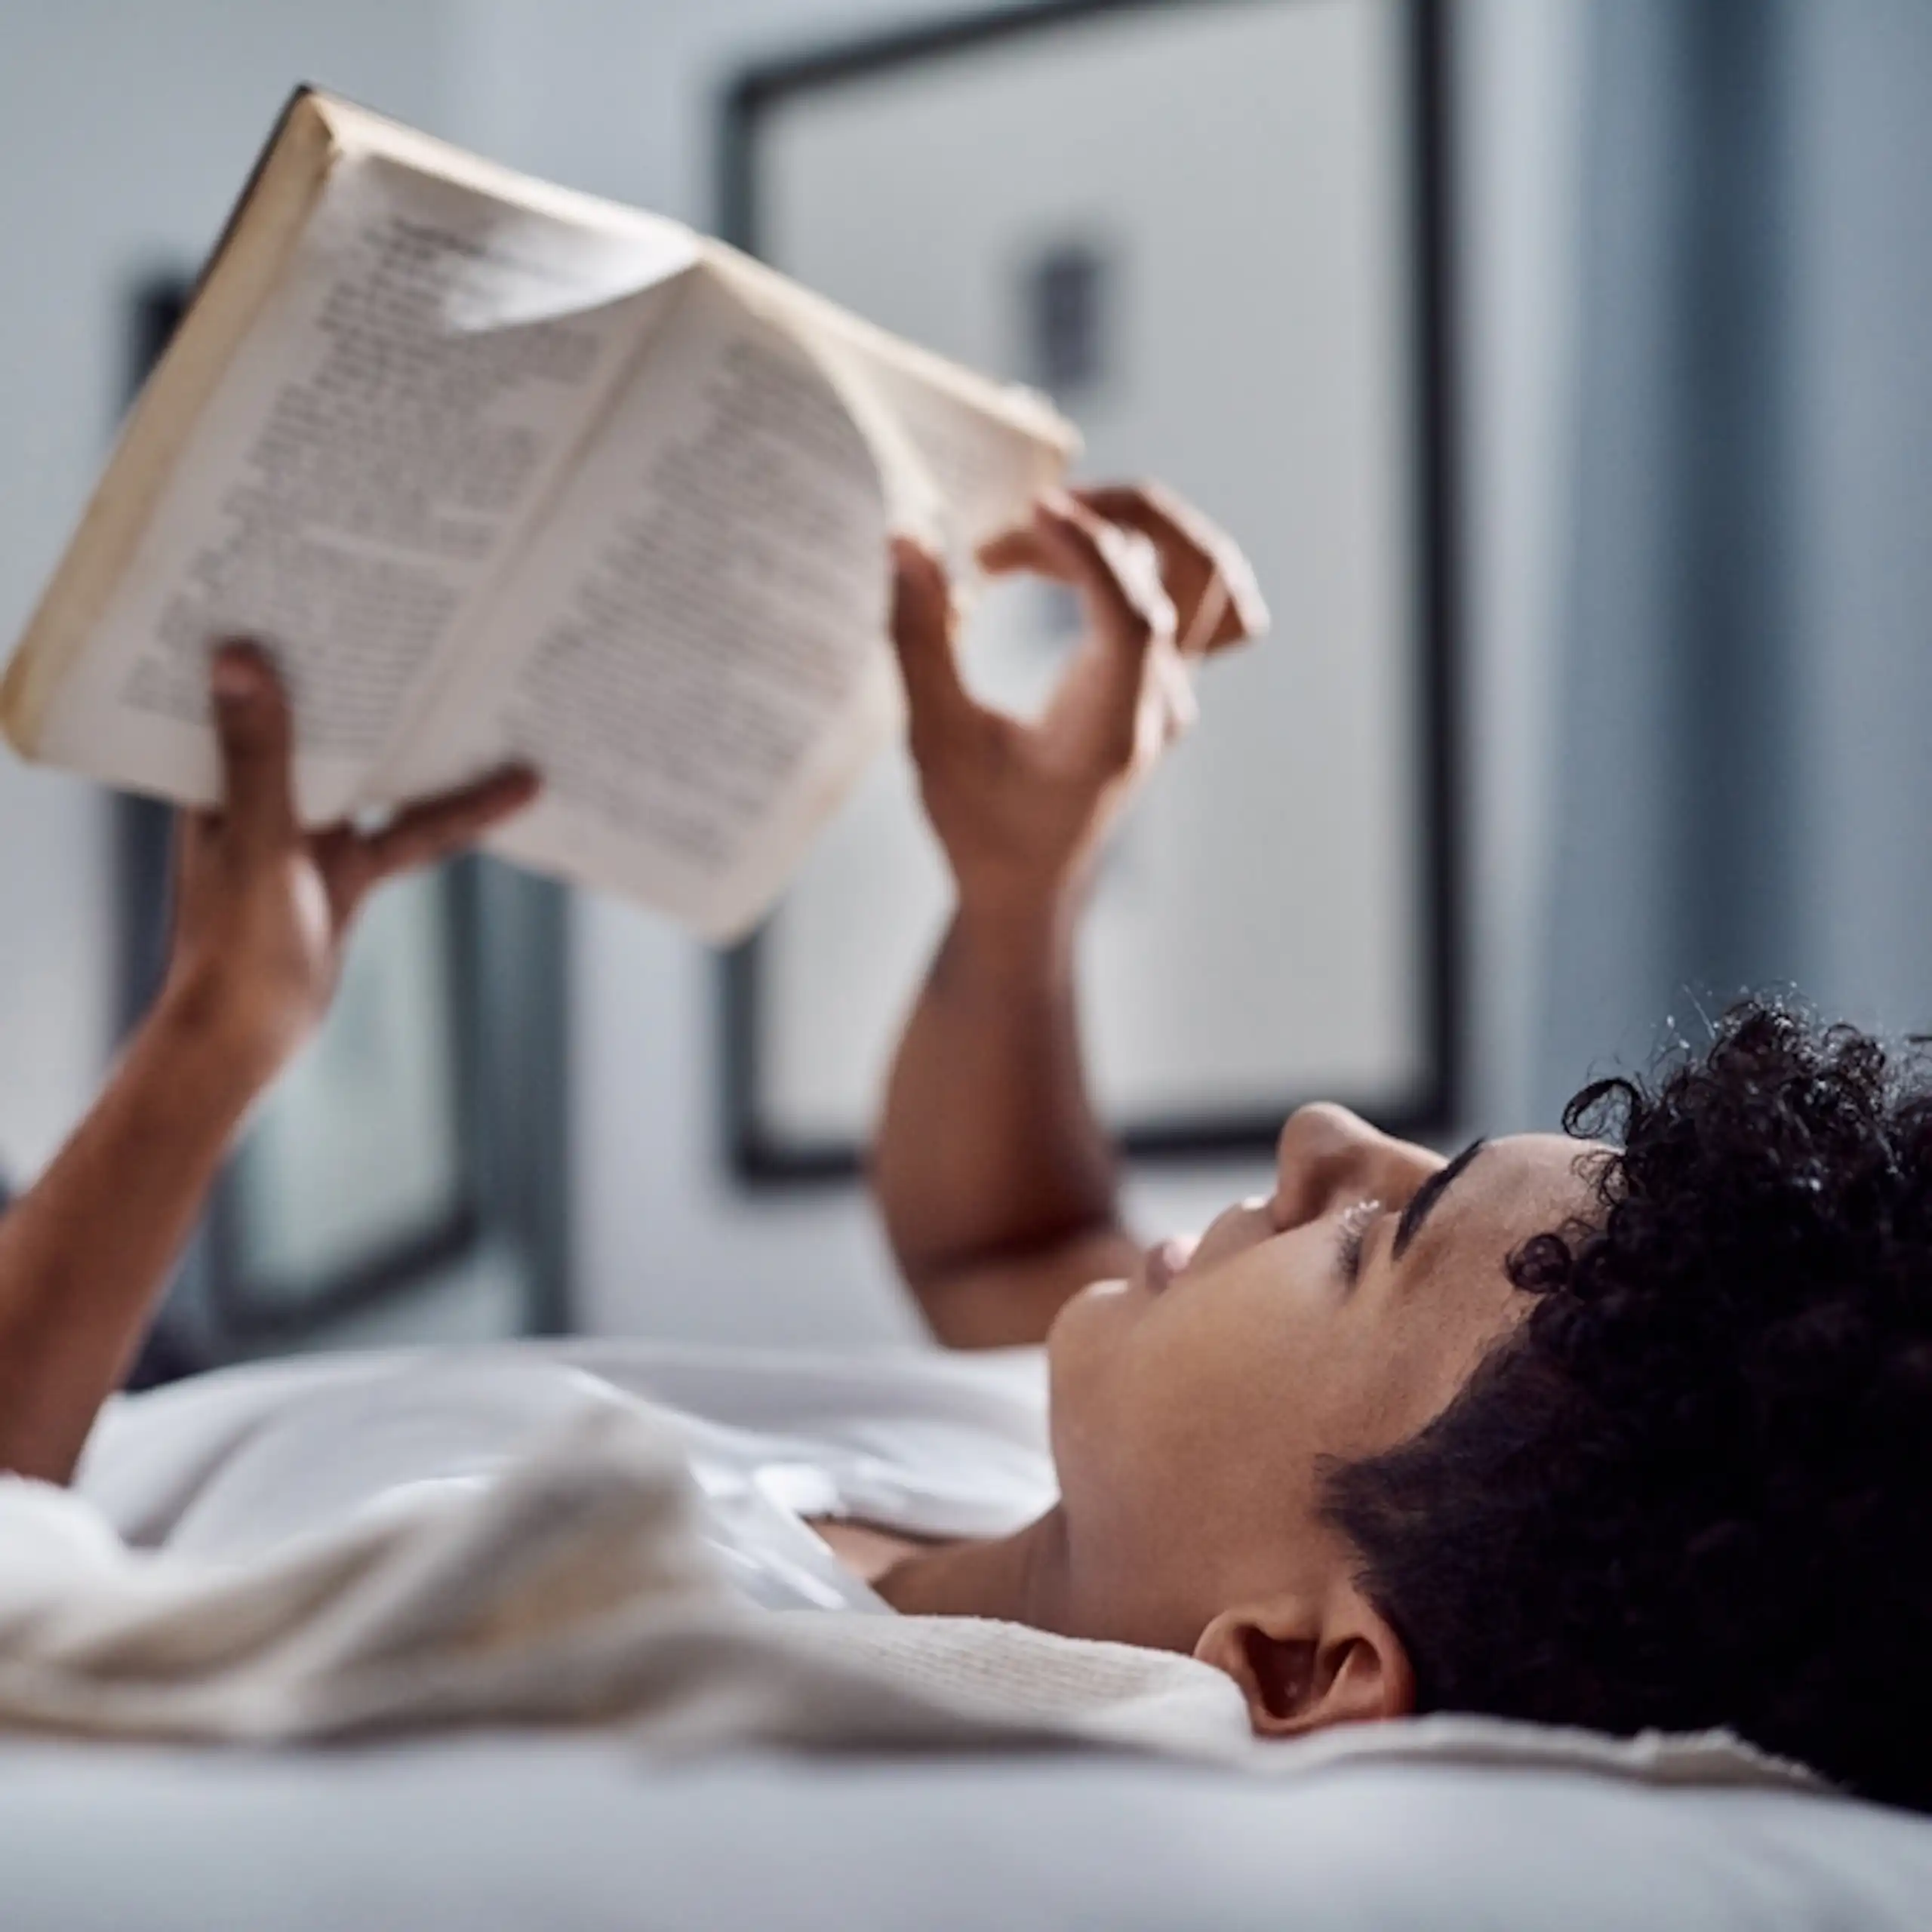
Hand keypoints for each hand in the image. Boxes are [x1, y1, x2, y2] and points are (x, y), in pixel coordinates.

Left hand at [158, 641, 538, 1083]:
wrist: (244, 1042)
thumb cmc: (235, 949)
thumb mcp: (260, 844)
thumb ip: (260, 753)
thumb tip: (242, 653)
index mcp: (220, 774)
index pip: (261, 682)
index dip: (297, 630)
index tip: (344, 579)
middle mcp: (261, 791)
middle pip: (331, 716)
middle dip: (382, 675)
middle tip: (444, 618)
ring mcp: (306, 831)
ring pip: (379, 770)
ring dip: (432, 745)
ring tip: (499, 696)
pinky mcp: (344, 871)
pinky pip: (408, 829)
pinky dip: (456, 813)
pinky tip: (512, 790)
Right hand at [890, 482, 1265, 922]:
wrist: (1027, 884)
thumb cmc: (979, 825)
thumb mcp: (934, 741)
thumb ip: (920, 642)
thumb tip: (908, 542)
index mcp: (1111, 730)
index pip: (1136, 615)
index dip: (1090, 548)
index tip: (1028, 510)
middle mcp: (1158, 704)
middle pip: (1198, 569)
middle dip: (1119, 515)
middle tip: (1029, 515)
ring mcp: (1173, 690)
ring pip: (1202, 571)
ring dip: (1128, 529)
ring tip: (1036, 534)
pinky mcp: (1165, 677)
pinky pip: (1181, 590)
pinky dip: (1126, 555)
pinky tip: (1053, 562)